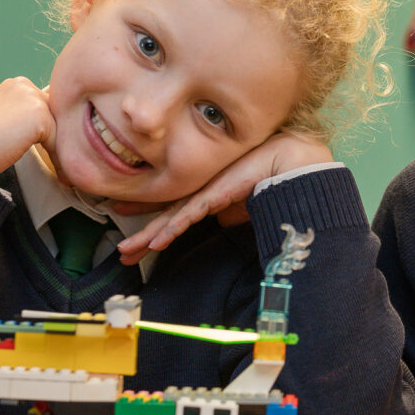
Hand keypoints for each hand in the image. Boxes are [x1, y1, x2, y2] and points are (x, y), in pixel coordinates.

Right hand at [0, 78, 53, 178]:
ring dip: (55, 144)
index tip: (34, 142)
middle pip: (55, 113)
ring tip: (49, 160)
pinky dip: (55, 154)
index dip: (43, 126)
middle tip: (47, 152)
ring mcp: (32, 98)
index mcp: (15, 84)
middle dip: (52, 133)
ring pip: (58, 125)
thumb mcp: (6, 116)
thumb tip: (55, 121)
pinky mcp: (40, 116)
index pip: (45, 103)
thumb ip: (26, 112)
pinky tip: (50, 165)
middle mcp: (24, 85)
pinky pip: (58, 139)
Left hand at [115, 131, 332, 262]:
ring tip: (127, 252)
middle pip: (166, 214)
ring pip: (170, 217)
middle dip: (142, 235)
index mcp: (209, 192)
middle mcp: (202, 190)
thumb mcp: (244, 201)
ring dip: (148, 237)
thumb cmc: (273, 175)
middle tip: (122, 252)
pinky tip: (158, 242)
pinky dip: (173, 229)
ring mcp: (206, 190)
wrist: (292, 162)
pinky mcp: (216, 193)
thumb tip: (222, 224)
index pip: (175, 210)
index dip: (153, 223)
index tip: (135, 238)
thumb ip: (229, 212)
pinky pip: (190, 215)